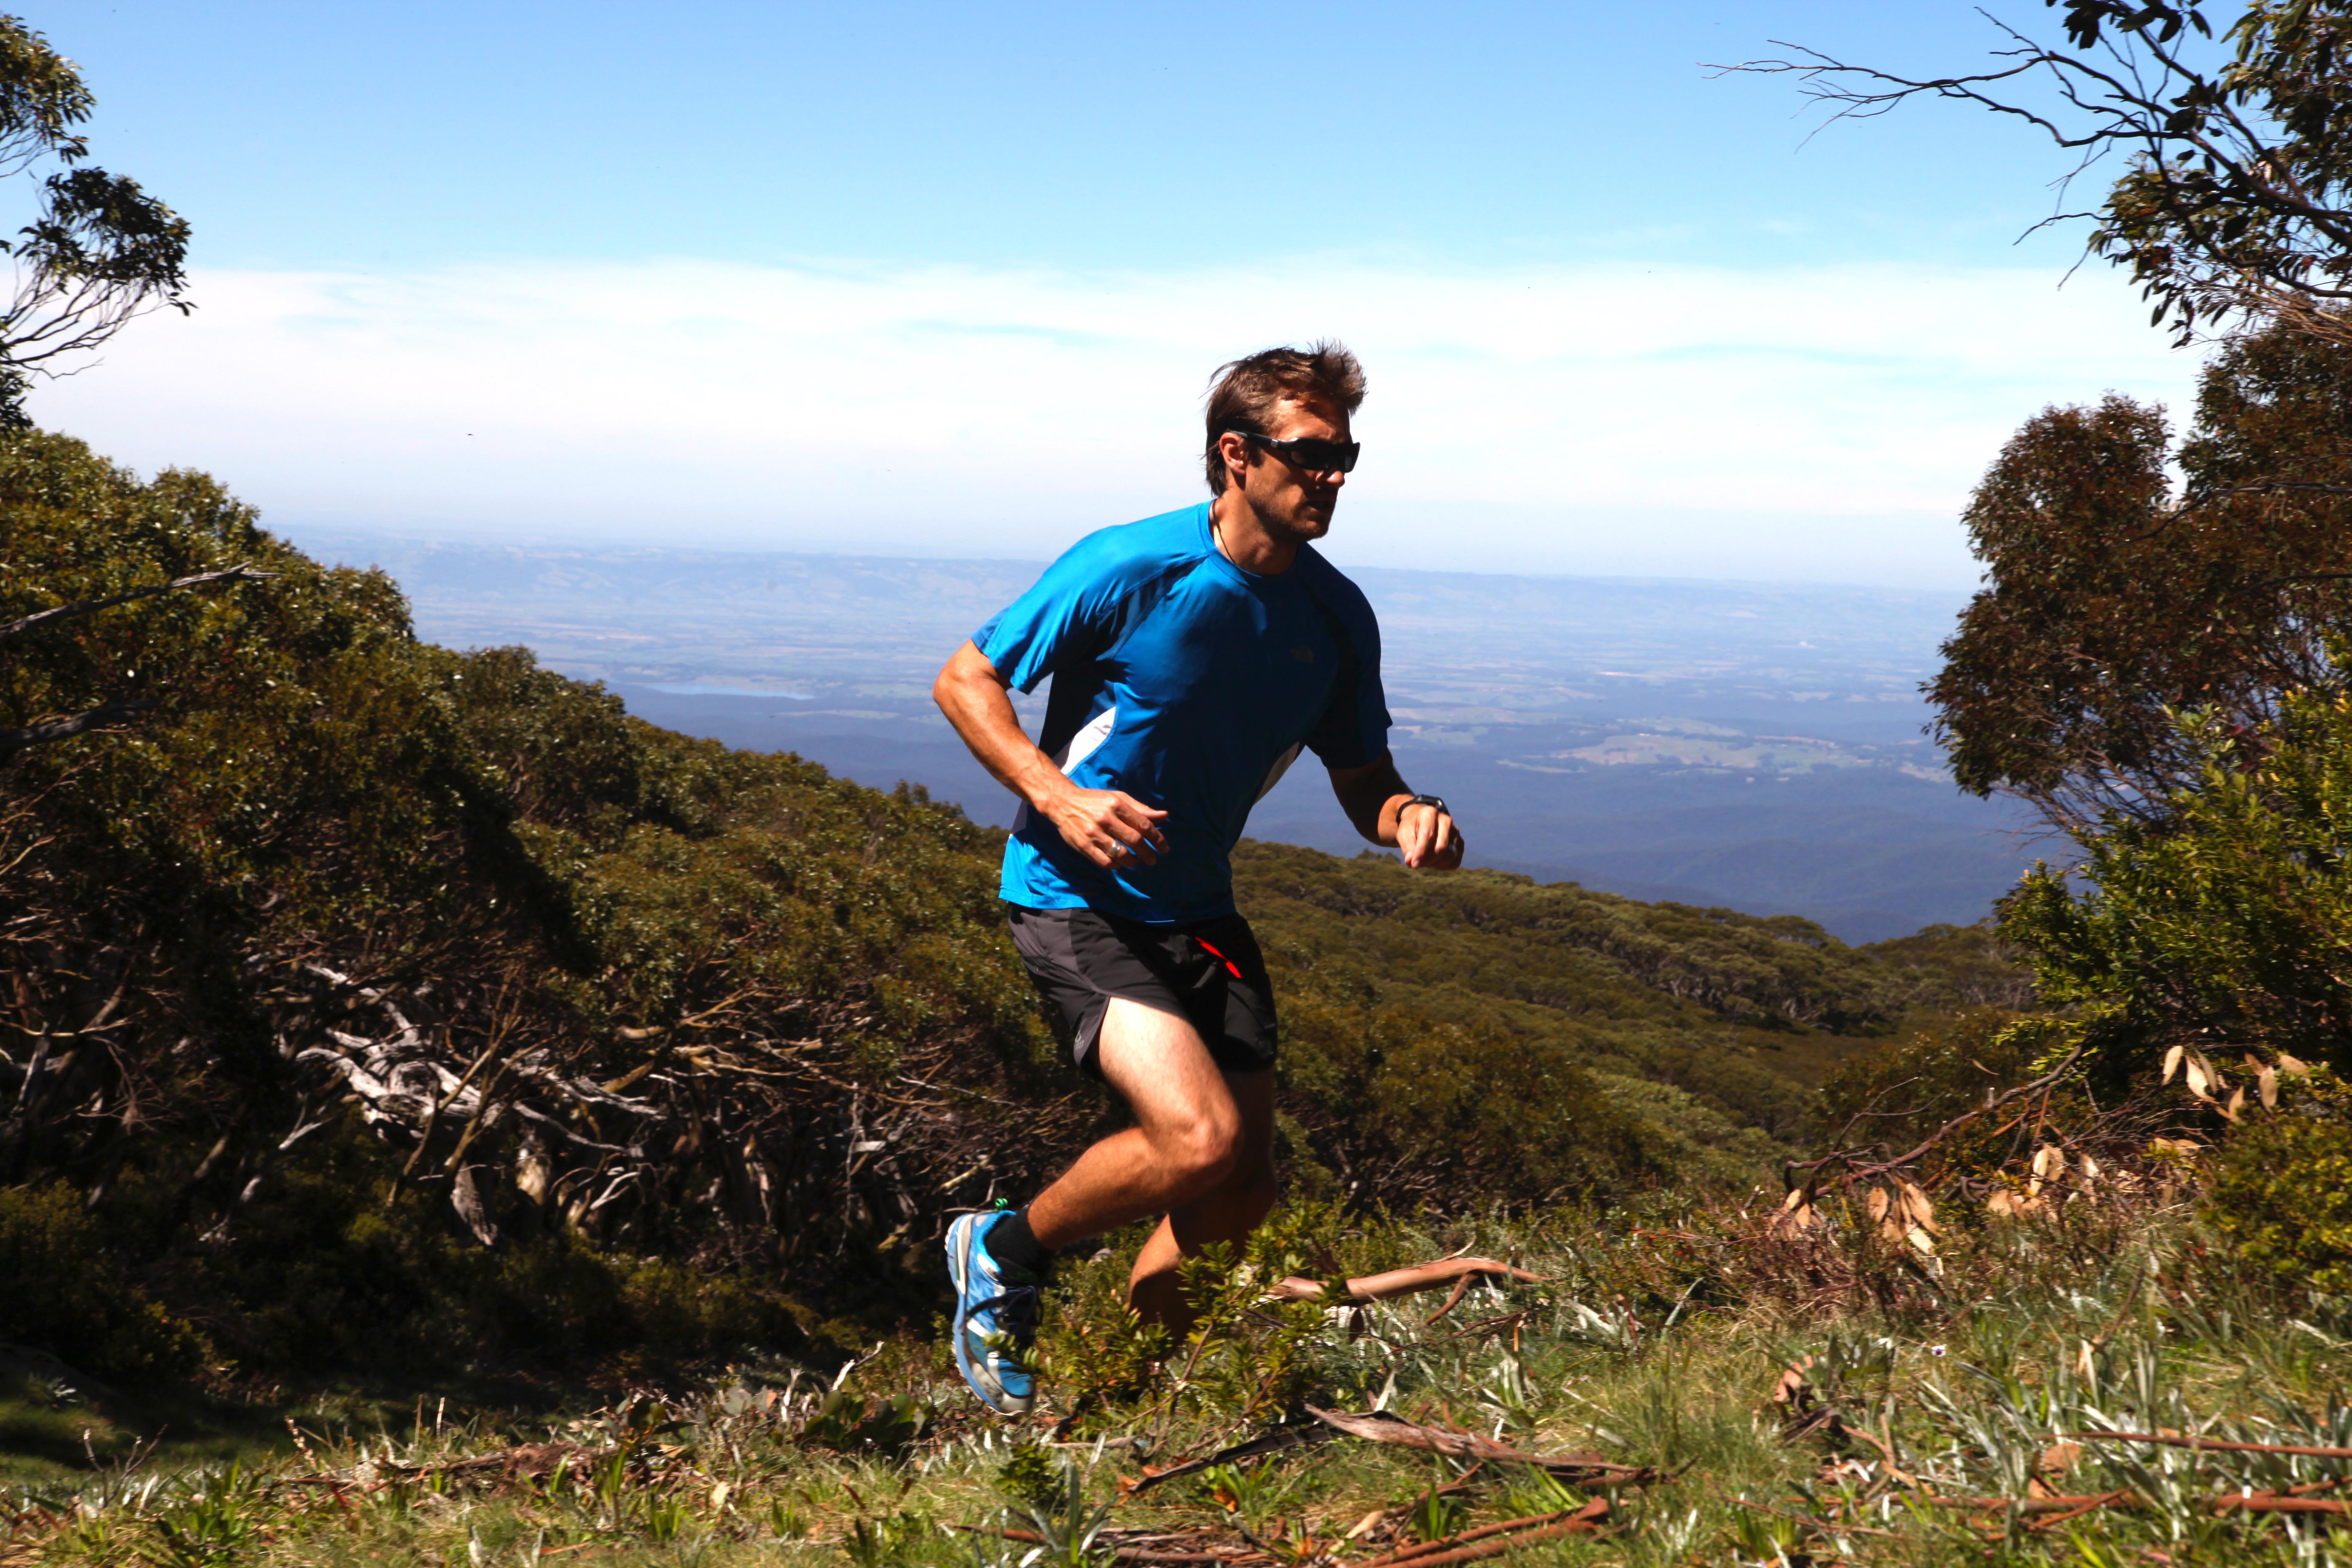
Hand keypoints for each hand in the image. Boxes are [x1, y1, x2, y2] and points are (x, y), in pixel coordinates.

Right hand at [1040, 782, 1169, 869]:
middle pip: (1135, 840)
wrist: (1063, 803)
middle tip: (1153, 860)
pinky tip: (1119, 862)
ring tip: (1136, 861)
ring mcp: (1093, 833)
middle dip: (1148, 853)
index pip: (1144, 825)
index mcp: (1117, 804)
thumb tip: (1165, 816)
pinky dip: (1116, 865)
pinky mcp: (1083, 845)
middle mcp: (1106, 818)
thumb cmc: (1094, 800)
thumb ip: (1141, 809)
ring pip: (1121, 854)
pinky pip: (1105, 862)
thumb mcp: (1118, 798)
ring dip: (1133, 861)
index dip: (1158, 839)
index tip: (1164, 848)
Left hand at [1398, 800, 1462, 869]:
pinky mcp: (1459, 842)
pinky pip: (1455, 861)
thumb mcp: (1404, 834)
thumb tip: (1412, 862)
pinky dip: (1444, 866)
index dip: (1421, 852)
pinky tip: (1434, 863)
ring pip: (1450, 856)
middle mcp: (1446, 820)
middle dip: (1428, 860)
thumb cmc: (1411, 828)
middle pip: (1441, 847)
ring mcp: (1455, 831)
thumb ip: (1407, 847)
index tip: (1413, 865)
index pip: (1428, 835)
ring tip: (1424, 861)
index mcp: (1430, 813)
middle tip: (1417, 863)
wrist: (1421, 822)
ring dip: (1435, 864)